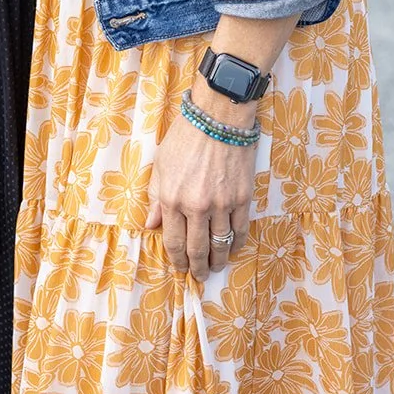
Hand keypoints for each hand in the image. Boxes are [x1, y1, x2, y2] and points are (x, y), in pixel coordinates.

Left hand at [145, 112, 256, 280]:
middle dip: (197, 267)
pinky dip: (236, 244)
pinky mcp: (242, 198)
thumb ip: (157, 197)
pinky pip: (240, 230)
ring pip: (221, 244)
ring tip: (215, 267)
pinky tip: (232, 249)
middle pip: (198, 249)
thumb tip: (151, 224)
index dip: (177, 260)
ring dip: (218, 261)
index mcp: (173, 199)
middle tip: (199, 276)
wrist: (217, 118)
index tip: (180, 268)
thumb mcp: (161, 165)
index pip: (174, 241)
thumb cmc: (185, 137)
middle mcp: (197, 206)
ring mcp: (222, 204)